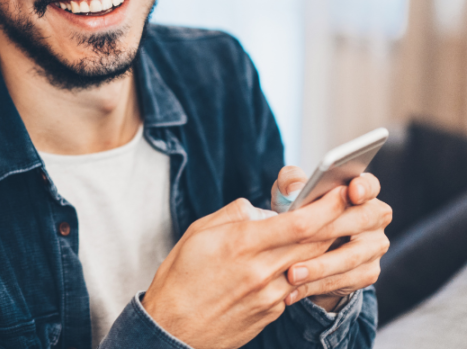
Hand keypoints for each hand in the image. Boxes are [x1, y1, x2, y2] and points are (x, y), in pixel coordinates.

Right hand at [142, 189, 348, 348]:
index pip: (299, 223)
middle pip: (316, 244)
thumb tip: (263, 211)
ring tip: (327, 231)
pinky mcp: (272, 312)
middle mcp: (261, 270)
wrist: (174, 328)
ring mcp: (270, 295)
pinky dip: (302, 270)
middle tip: (347, 206)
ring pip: (311, 265)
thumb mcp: (198, 232)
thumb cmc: (181, 277)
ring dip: (323, 247)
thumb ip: (234, 215)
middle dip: (336, 222)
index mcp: (242, 244)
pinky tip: (297, 262)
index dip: (326, 206)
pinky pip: (296, 285)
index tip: (339, 192)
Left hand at [273, 166, 391, 310]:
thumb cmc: (300, 211)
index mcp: (360, 191)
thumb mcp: (290, 194)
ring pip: (349, 257)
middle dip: (326, 231)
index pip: (369, 185)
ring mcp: (375, 246)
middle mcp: (375, 217)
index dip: (363, 187)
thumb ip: (291, 182)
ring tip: (292, 274)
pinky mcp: (369, 272)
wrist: (307, 249)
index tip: (351, 192)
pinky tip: (293, 290)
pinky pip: (344, 281)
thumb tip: (293, 187)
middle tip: (298, 239)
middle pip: (358, 221)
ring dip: (318, 267)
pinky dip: (316, 285)